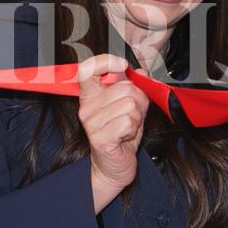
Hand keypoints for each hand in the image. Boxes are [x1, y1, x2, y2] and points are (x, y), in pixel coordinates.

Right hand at [78, 54, 147, 212]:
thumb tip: (141, 71)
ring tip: (129, 127)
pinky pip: (128, 121)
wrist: (114, 167)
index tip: (122, 66)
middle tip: (133, 115)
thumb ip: (133, 87)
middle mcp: (87, 107)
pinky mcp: (100, 138)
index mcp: (90, 95)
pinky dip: (134, 128)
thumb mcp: (129, 106)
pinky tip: (126, 136)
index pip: (88, 68)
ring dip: (137, 116)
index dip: (106, 61)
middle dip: (139, 100)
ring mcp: (91, 123)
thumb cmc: (121, 135)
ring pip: (130, 104)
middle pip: (124, 87)